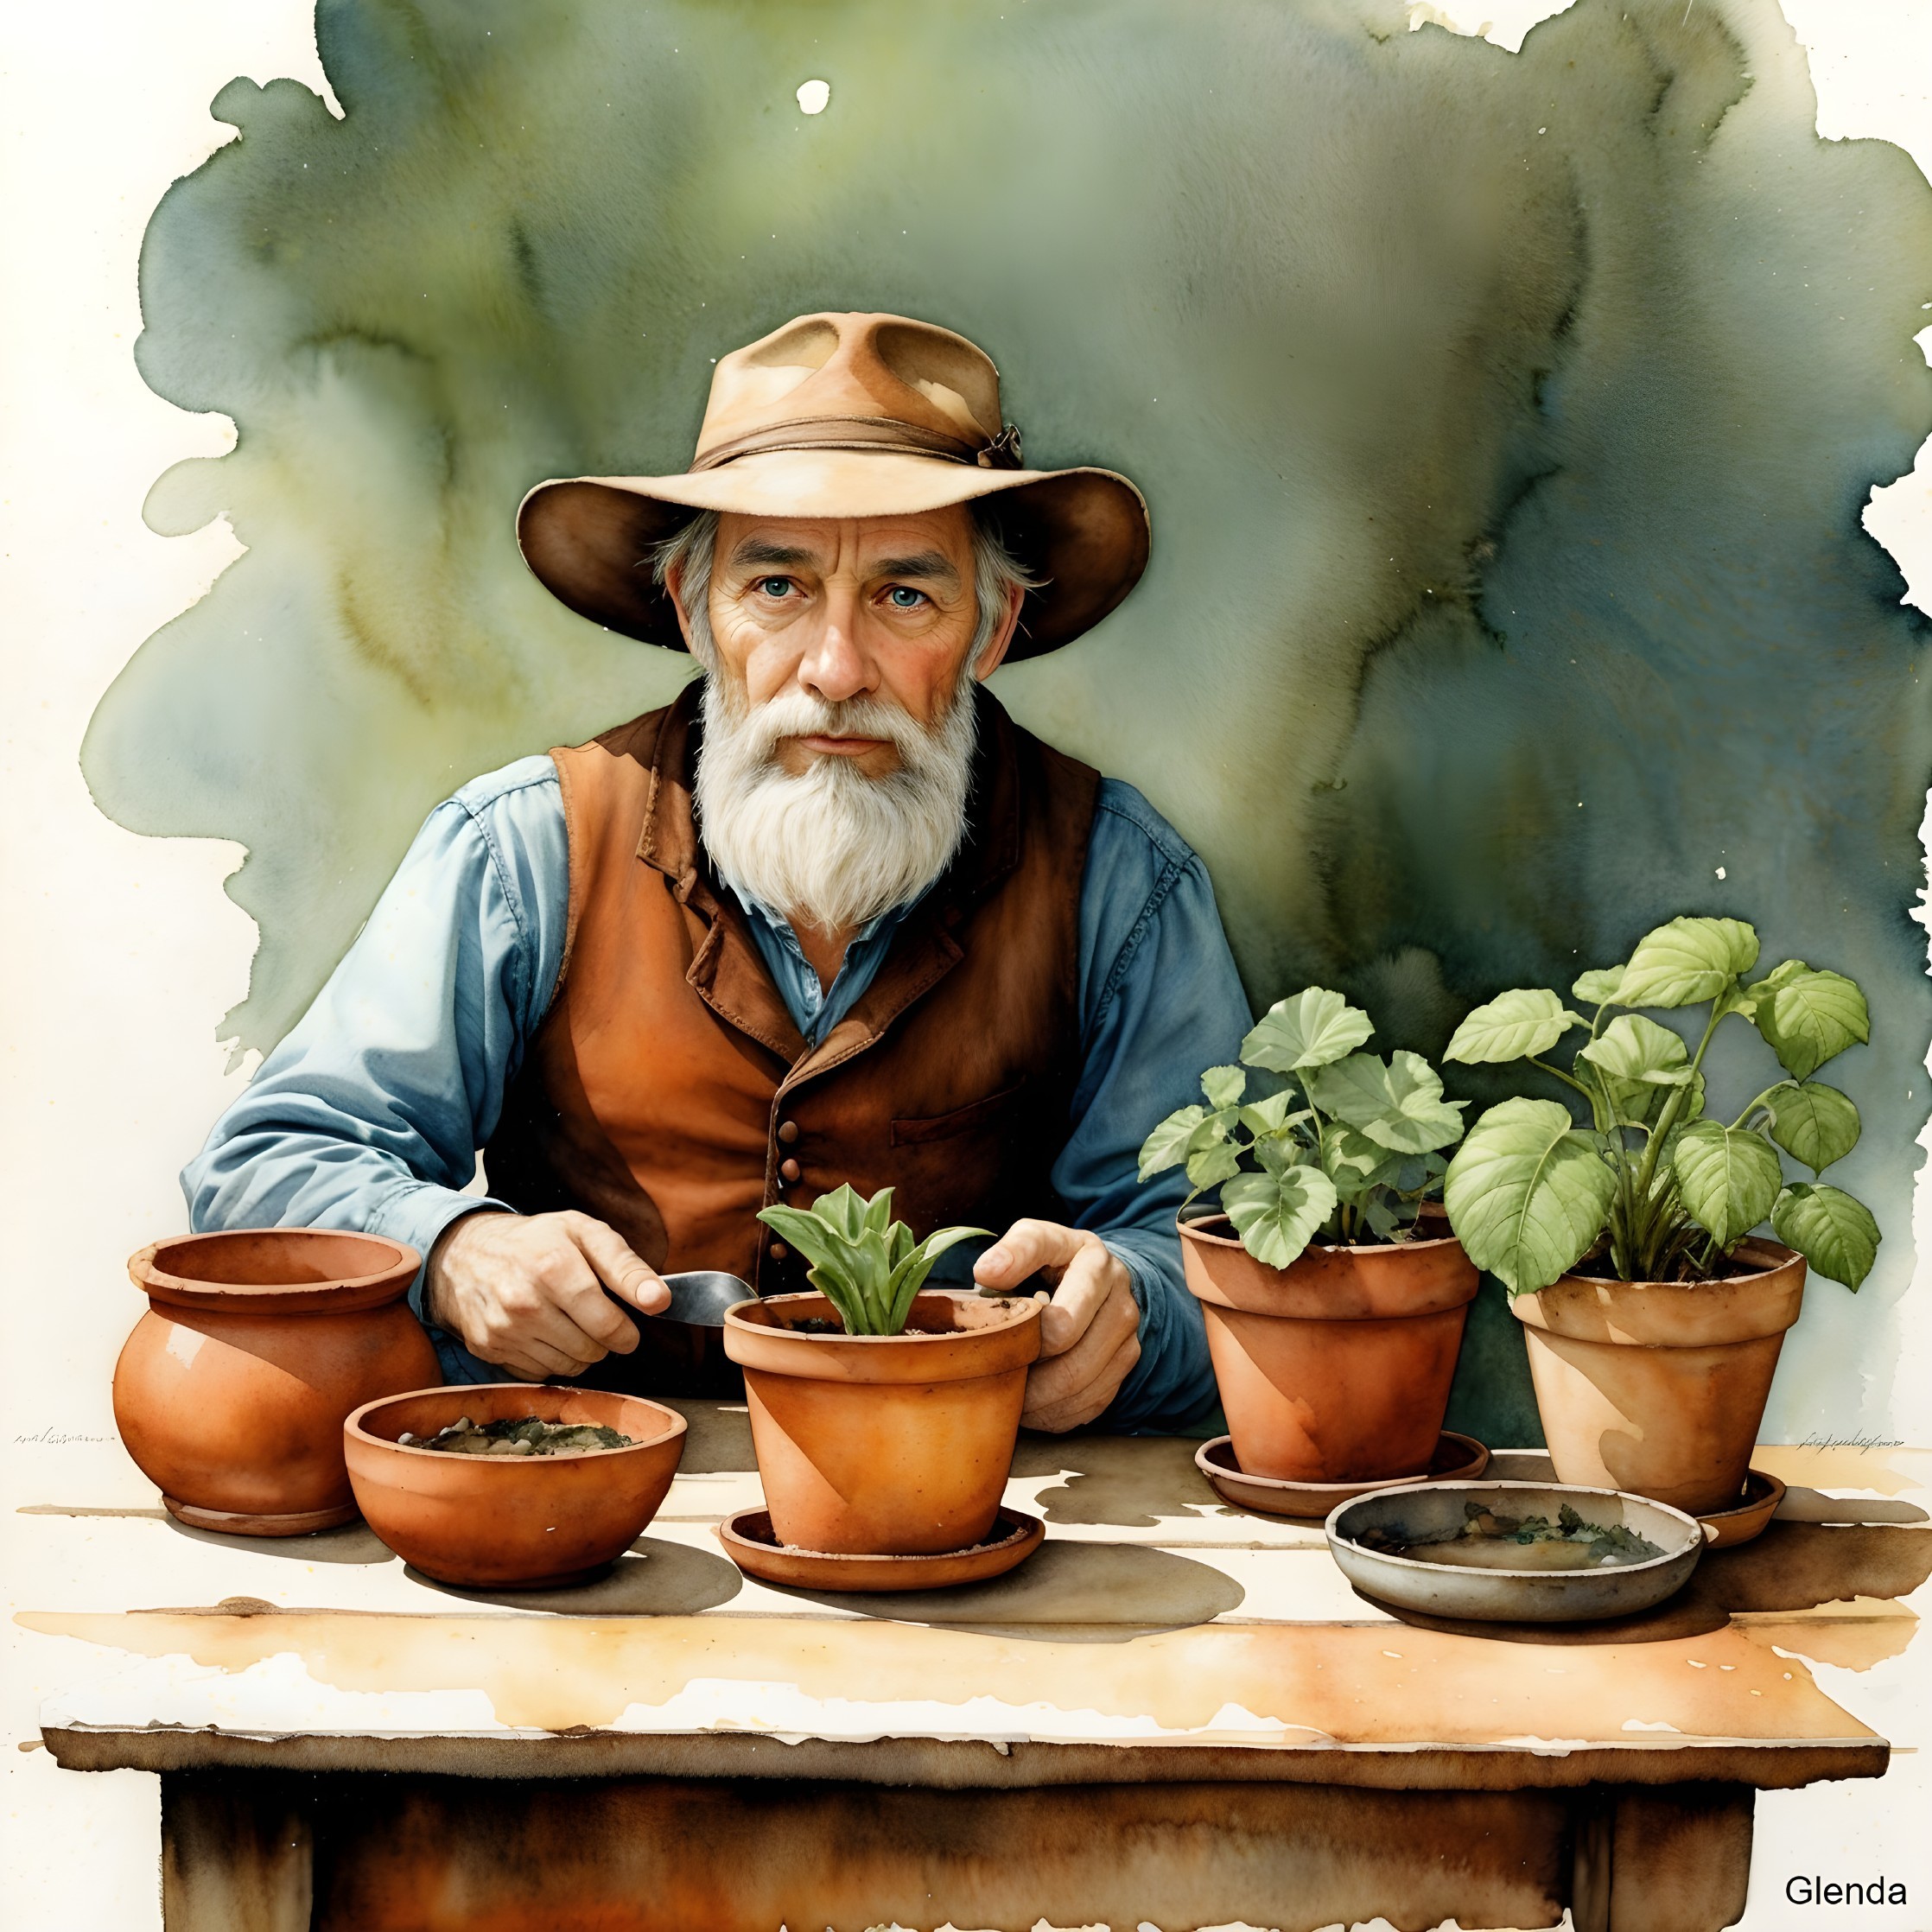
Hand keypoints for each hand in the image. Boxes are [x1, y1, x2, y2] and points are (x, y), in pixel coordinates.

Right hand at [424, 1210, 670, 1379]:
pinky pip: (539, 1373)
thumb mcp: (586, 1233)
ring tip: (568, 1320)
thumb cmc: (537, 1240)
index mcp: (554, 1269)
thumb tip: (661, 1302)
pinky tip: (543, 1331)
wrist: (464, 1252)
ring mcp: (503, 1330)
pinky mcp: (488, 1349)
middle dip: (603, 1339)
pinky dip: (550, 1358)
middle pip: (591, 1351)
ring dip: (578, 1351)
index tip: (627, 1325)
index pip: (609, 1327)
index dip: (627, 1332)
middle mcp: (525, 1303)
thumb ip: (628, 1267)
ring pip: (568, 1367)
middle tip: (594, 1316)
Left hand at [973, 1220, 1140, 1431]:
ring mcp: (1128, 1334)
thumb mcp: (1037, 1237)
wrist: (1101, 1278)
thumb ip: (1015, 1249)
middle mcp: (1119, 1298)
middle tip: (991, 1371)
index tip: (998, 1333)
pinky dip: (1055, 1413)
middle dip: (1024, 1365)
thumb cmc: (1056, 1259)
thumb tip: (986, 1272)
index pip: (1060, 1303)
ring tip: (1007, 1392)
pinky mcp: (1127, 1363)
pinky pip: (1090, 1403)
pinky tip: (1032, 1404)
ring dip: (1037, 1398)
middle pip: (1067, 1348)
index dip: (1028, 1324)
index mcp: (1094, 1263)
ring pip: (1079, 1383)